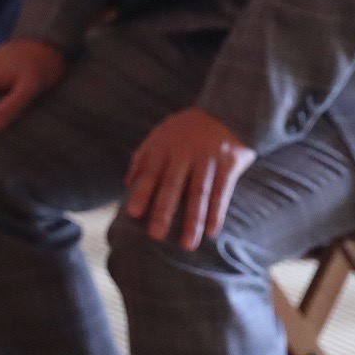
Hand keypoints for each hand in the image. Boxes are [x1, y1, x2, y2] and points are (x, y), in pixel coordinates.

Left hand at [125, 107, 257, 250]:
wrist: (227, 109)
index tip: (132, 214)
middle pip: (172, 185)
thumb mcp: (162, 134)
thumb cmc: (188, 128)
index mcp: (164, 146)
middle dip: (163, 210)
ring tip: (187, 244)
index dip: (142, 193)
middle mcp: (184, 153)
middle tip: (155, 235)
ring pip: (198, 193)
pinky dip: (217, 212)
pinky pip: (222, 192)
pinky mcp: (228, 163)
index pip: (150, 172)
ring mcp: (207, 158)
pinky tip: (212, 231)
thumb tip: (126, 183)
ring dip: (192, 220)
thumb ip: (143, 157)